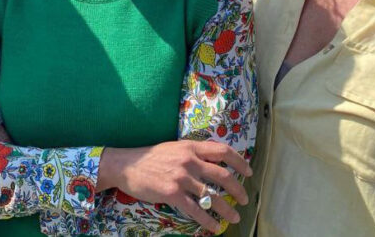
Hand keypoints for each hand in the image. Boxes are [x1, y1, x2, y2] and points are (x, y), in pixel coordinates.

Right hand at [97, 140, 251, 232]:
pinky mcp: (172, 193)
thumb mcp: (174, 148)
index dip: (239, 161)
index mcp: (191, 147)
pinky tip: (214, 227)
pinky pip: (195, 210)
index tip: (248, 172)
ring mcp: (181, 177)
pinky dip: (207, 221)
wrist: (126, 166)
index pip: (222, 151)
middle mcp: (189, 160)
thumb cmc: (150, 157)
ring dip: (226, 209)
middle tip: (244, 199)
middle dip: (237, 189)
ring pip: (212, 196)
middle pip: (223, 175)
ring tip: (234, 217)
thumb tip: (213, 163)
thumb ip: (193, 154)